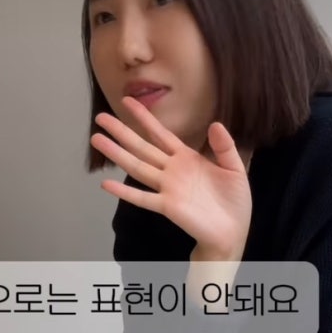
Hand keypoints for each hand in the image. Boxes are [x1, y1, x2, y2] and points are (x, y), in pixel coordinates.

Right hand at [91, 97, 252, 261]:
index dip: (144, 118)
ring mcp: (167, 188)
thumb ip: (224, 146)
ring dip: (117, 153)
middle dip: (121, 132)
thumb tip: (215, 124)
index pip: (160, 134)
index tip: (128, 101)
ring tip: (97, 139)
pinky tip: (106, 185)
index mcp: (186, 158)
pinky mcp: (167, 206)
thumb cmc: (234, 201)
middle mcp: (172, 171)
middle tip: (100, 118)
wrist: (233, 231)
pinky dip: (124, 192)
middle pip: (141, 147)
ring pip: (137, 167)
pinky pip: (142, 198)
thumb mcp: (234, 167)